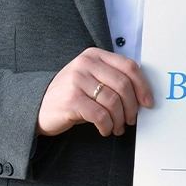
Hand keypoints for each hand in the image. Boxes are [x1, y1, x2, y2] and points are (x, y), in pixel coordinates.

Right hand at [37, 47, 153, 136]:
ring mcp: (77, 81)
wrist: (37, 107)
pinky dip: (107, 125)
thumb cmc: (72, 94)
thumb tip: (143, 95)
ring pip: (113, 101)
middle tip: (132, 120)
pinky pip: (100, 115)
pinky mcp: (71, 100)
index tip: (148, 102)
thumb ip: (112, 79)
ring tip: (118, 127)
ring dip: (120, 119)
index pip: (129, 66)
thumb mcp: (91, 78)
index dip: (143, 86)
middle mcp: (86, 64)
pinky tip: (106, 130)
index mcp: (95, 55)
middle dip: (132, 106)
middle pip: (123, 84)